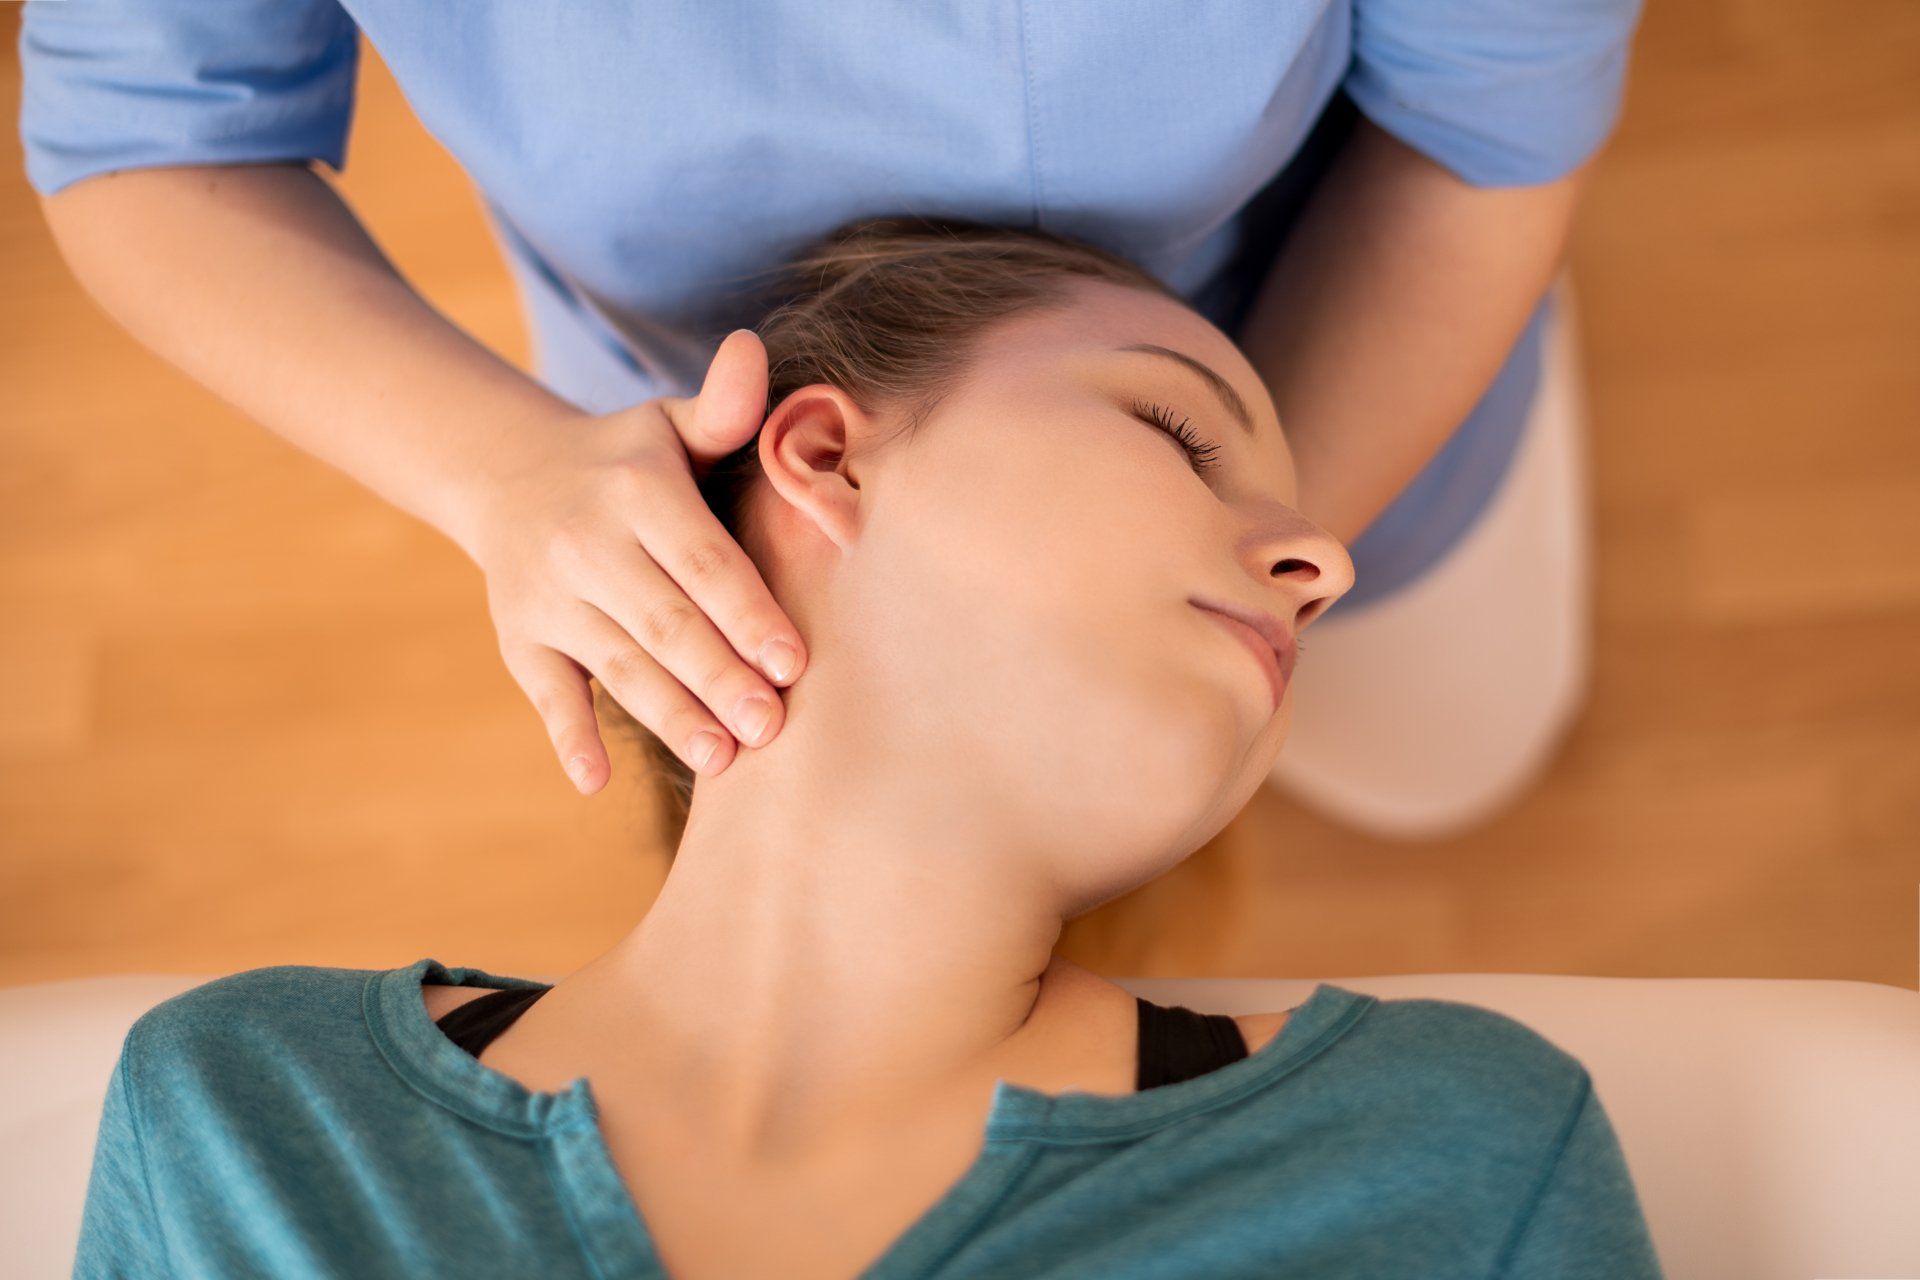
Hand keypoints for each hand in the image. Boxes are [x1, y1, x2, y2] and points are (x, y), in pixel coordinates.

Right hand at [463, 329, 805, 793]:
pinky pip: (545, 692)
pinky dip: (567, 736)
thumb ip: (722, 407)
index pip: (701, 560)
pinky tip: (596, 780)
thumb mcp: (670, 424)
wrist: (510, 472)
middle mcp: (586, 543)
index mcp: (637, 490)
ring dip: (668, 715)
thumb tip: (752, 353)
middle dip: (718, 678)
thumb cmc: (627, 457)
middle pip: (663, 622)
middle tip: (771, 727)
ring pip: (616, 664)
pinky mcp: (519, 637)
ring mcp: (547, 595)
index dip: (746, 612)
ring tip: (721, 759)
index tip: (793, 662)